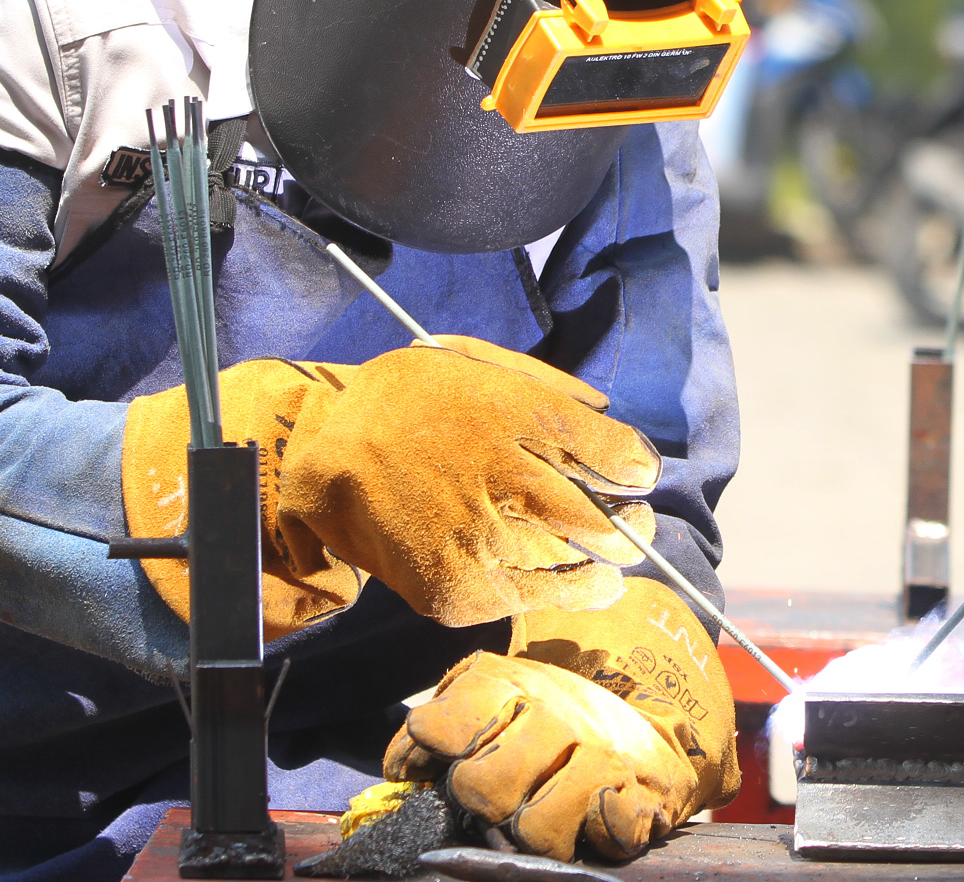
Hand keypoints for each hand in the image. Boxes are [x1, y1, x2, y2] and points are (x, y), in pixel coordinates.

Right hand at [122, 337, 658, 634]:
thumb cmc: (408, 404)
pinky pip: (530, 600)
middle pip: (603, 521)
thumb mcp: (474, 362)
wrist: (323, 457)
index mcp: (516, 417)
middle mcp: (505, 480)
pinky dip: (559, 594)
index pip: (612, 453)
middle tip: (637, 529)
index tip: (641, 479)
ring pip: (574, 568)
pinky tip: (579, 585)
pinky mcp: (456, 593)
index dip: (635, 469)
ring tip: (608, 565)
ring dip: (601, 567)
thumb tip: (611, 421)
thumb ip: (548, 389)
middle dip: (630, 529)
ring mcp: (481, 542)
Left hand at [385, 579, 740, 859]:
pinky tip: (588, 823)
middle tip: (496, 796)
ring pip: (535, 826)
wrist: (650, 726)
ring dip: (530, 832)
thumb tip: (403, 768)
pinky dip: (594, 837)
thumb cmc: (553, 722)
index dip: (430, 751)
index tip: (444, 757)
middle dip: (480, 801)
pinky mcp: (641, 799)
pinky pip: (605, 833)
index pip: (441, 727)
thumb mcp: (494, 695)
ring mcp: (603, 759)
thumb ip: (441, 723)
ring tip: (535, 817)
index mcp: (513, 686)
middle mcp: (559, 717)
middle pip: (481, 786)